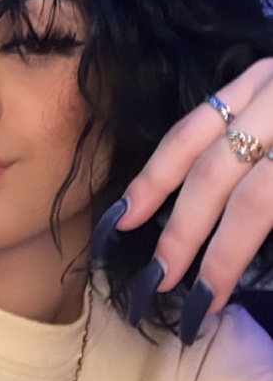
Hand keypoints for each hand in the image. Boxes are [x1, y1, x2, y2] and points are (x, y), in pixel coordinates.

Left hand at [93, 58, 272, 343]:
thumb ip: (245, 144)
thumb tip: (197, 208)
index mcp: (260, 83)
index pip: (189, 134)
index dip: (152, 178)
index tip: (122, 217)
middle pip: (214, 171)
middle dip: (182, 229)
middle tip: (157, 277)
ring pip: (257, 199)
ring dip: (224, 253)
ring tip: (202, 297)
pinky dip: (255, 245)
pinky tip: (242, 277)